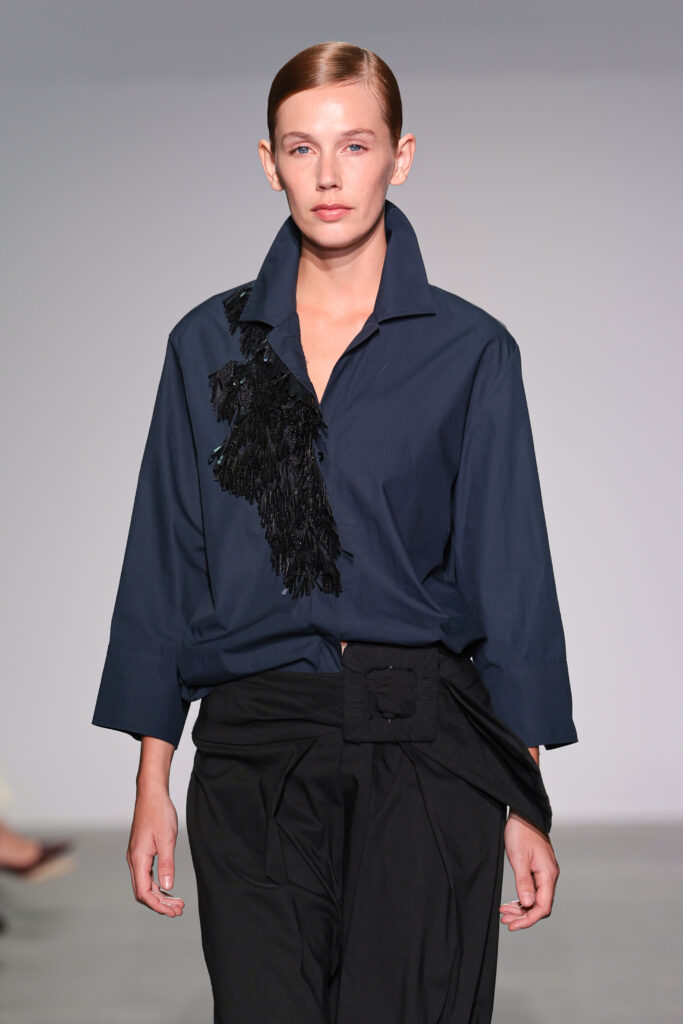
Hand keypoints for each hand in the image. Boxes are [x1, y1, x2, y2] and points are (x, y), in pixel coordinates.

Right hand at [126, 784, 184, 917]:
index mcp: (138, 859)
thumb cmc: (159, 813)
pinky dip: (157, 885)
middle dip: (160, 904)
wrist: (152, 794)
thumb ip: (167, 865)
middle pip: (143, 892)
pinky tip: (169, 888)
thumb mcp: (167, 839)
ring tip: (177, 903)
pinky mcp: (141, 852)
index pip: (143, 892)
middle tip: (179, 910)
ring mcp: (136, 856)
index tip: (173, 912)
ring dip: (160, 895)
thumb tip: (166, 888)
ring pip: (145, 884)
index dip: (157, 905)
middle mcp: (134, 860)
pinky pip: (147, 875)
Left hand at [499, 811, 558, 930]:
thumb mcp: (519, 857)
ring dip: (521, 908)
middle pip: (540, 906)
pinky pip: (533, 890)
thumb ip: (523, 882)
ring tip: (504, 913)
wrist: (524, 814)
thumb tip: (527, 904)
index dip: (528, 919)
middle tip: (505, 921)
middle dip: (523, 916)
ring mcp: (544, 872)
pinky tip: (511, 902)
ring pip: (536, 899)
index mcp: (547, 874)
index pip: (542, 907)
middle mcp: (549, 876)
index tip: (513, 925)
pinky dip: (522, 898)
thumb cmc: (521, 832)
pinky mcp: (538, 869)